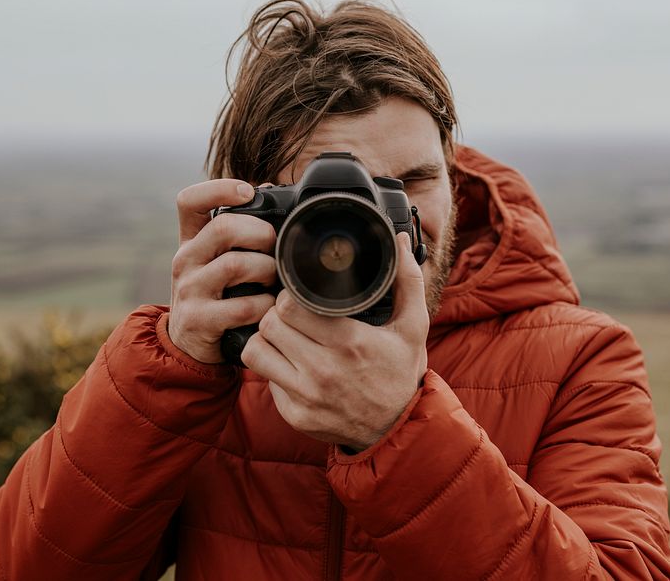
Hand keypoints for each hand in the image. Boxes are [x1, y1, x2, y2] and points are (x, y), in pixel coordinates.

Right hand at [168, 179, 277, 363]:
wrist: (189, 345)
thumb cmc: (216, 294)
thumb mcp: (218, 260)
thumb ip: (239, 229)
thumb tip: (268, 189)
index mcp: (191, 241)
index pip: (189, 201)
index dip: (218, 189)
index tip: (247, 192)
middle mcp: (185, 260)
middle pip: (223, 228)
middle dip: (261, 233)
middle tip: (275, 247)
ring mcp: (189, 290)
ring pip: (235, 264)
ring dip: (266, 270)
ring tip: (273, 280)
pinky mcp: (199, 320)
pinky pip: (241, 306)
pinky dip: (263, 306)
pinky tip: (267, 308)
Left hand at [242, 233, 429, 449]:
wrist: (399, 430)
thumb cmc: (401, 373)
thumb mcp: (413, 327)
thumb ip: (407, 280)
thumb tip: (399, 239)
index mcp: (349, 343)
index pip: (290, 306)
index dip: (289, 296)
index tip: (298, 298)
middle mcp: (323, 371)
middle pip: (269, 324)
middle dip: (276, 315)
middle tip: (290, 316)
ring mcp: (305, 396)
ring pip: (256, 351)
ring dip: (266, 340)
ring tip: (285, 338)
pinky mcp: (295, 415)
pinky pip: (265, 380)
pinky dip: (274, 370)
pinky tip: (292, 365)